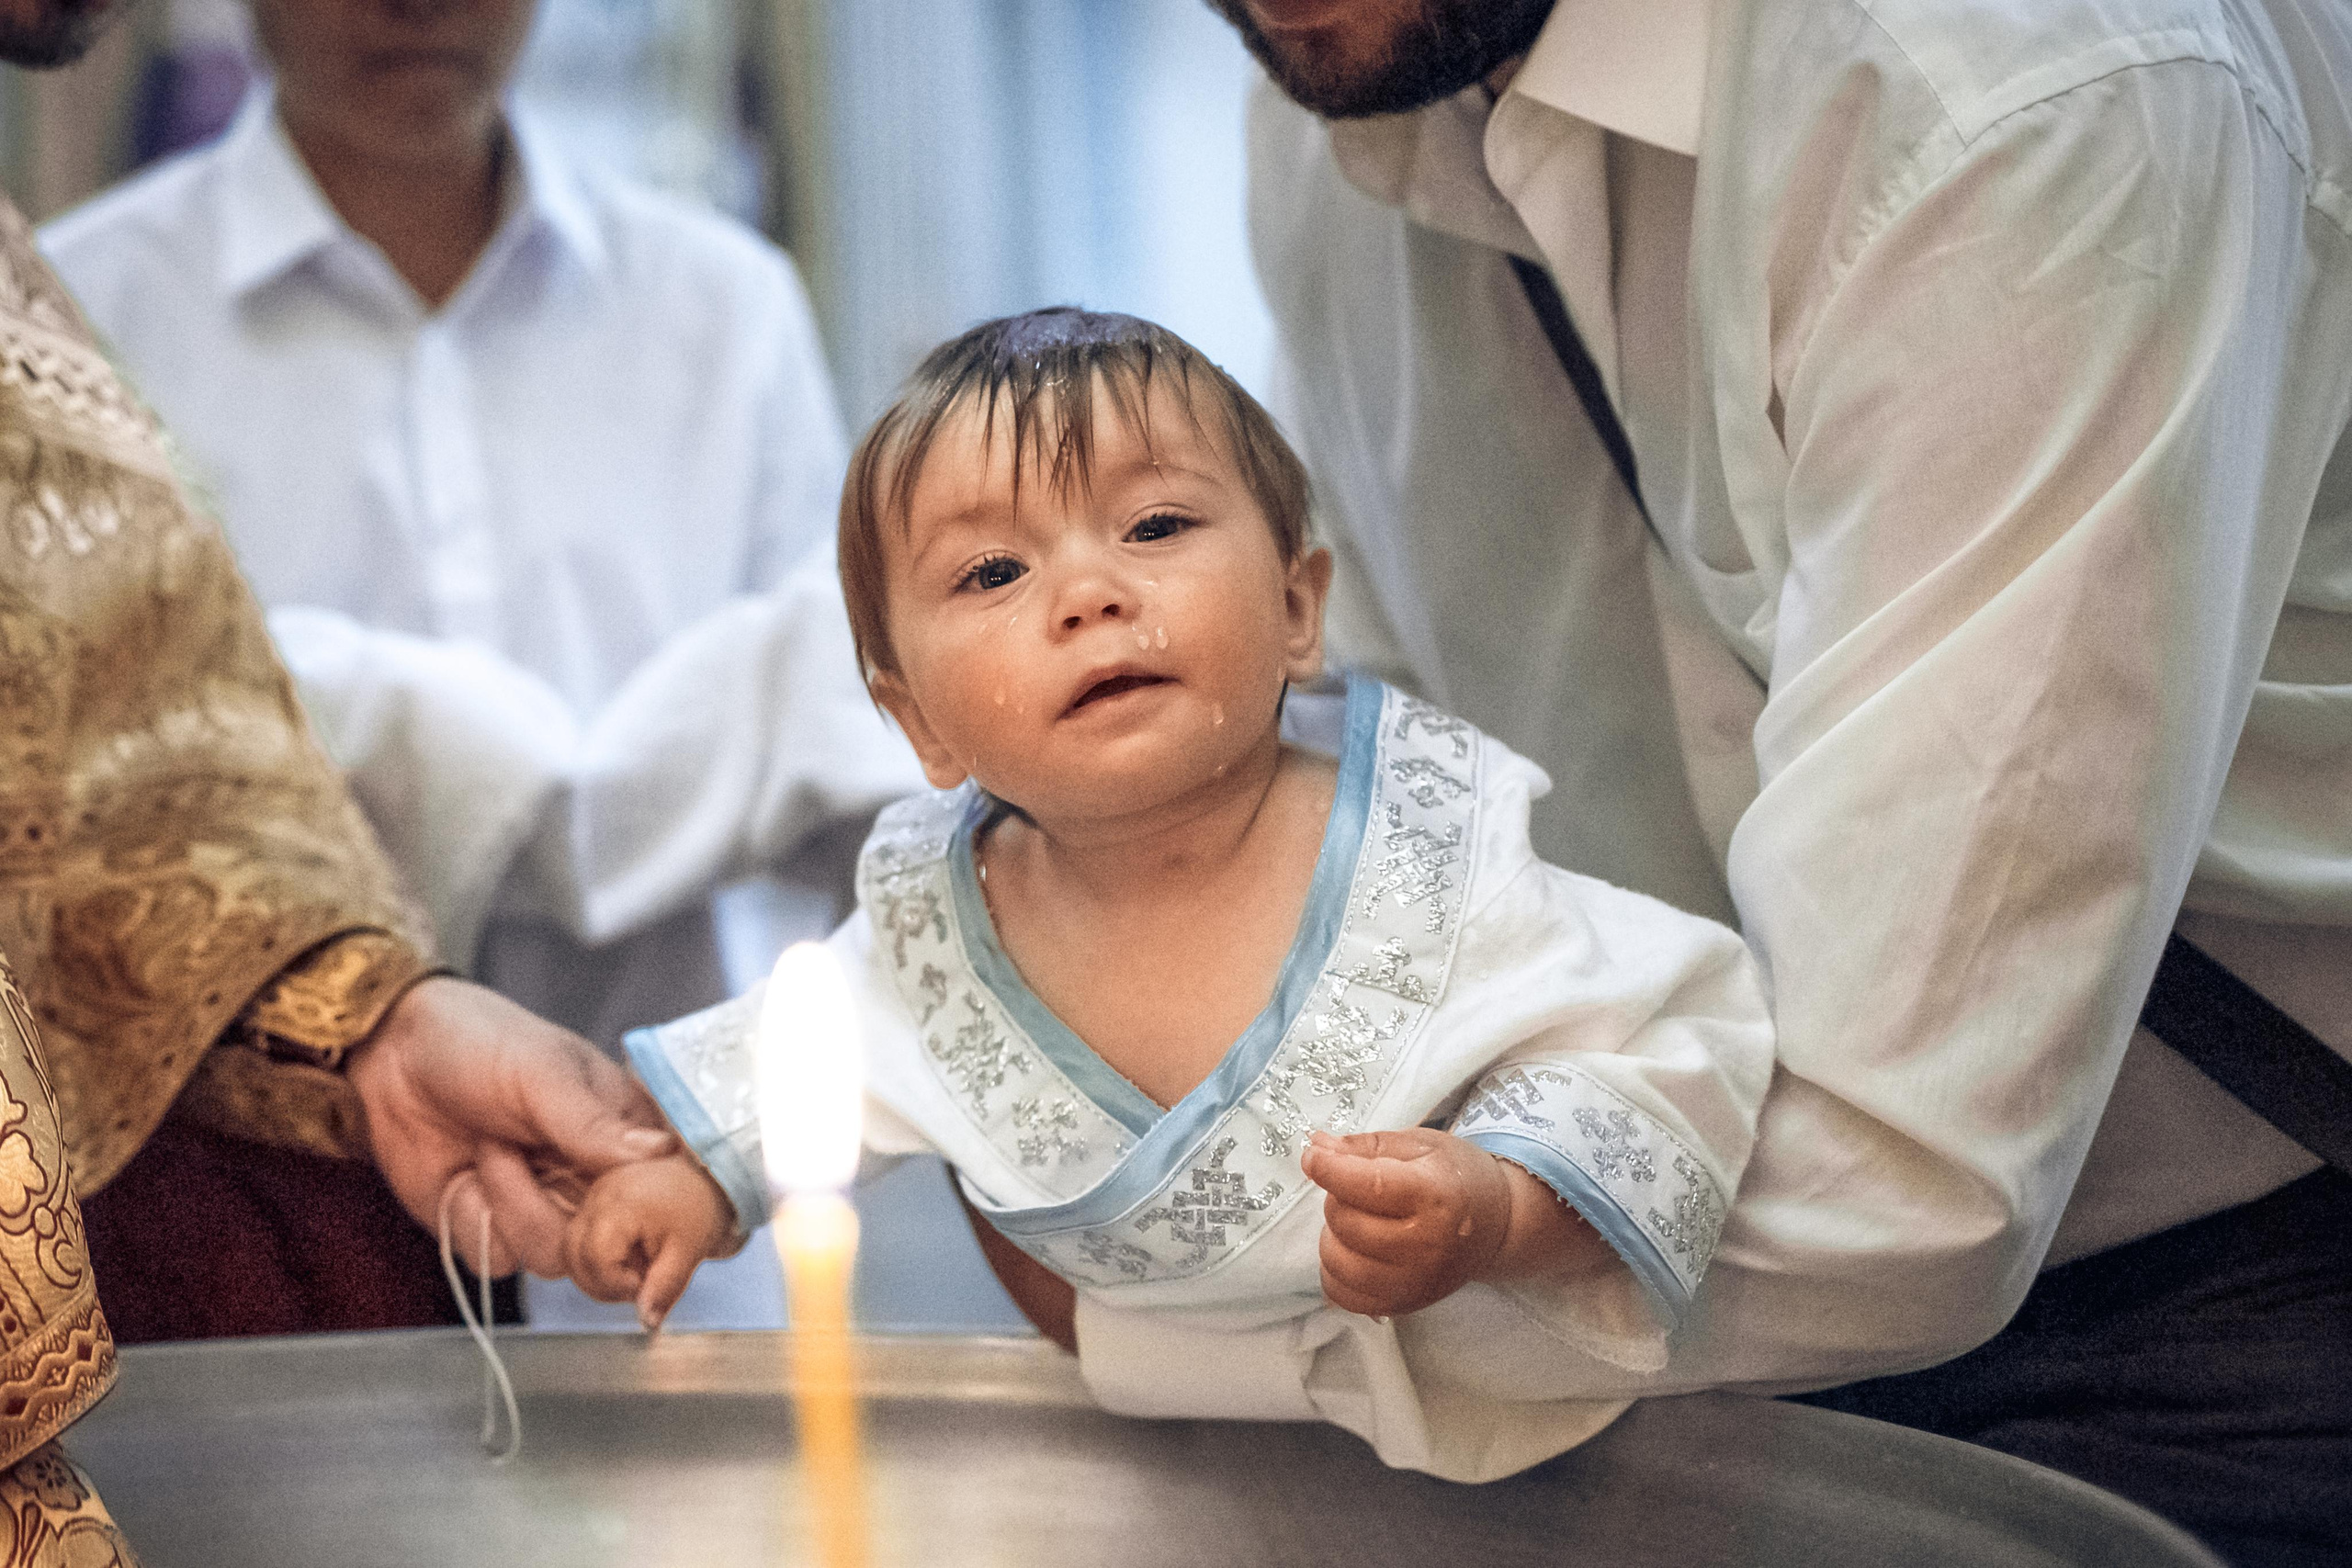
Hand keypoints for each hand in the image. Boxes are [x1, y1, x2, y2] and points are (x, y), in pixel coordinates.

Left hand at [346, 976, 674, 1277]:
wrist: (392, 1058)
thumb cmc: (480, 1043)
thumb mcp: (542, 1075)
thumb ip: (595, 1124)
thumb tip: (661, 1152)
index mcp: (625, 1132)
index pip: (670, 1193)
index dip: (655, 1215)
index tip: (615, 1202)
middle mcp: (593, 1180)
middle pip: (614, 1243)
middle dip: (560, 1205)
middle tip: (526, 1155)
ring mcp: (545, 1209)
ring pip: (555, 1258)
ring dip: (510, 1203)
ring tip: (489, 1148)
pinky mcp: (495, 1231)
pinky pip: (501, 1262)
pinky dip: (475, 1222)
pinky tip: (462, 1177)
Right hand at [563, 1155, 736, 1331]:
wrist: (706, 1176)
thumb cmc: (700, 1208)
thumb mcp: (688, 1252)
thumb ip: (664, 1288)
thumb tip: (647, 1322)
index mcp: (621, 1207)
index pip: (595, 1259)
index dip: (616, 1284)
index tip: (644, 1285)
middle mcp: (599, 1197)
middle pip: (573, 1256)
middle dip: (601, 1283)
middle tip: (639, 1283)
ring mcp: (593, 1197)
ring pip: (570, 1250)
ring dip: (595, 1273)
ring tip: (634, 1271)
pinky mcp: (594, 1201)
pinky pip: (578, 1238)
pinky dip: (595, 1258)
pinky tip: (627, 1258)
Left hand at [1302, 1127, 1518, 1316]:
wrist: (1498, 1226)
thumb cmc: (1458, 1178)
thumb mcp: (1421, 1146)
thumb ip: (1367, 1146)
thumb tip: (1316, 1146)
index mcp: (1434, 1196)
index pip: (1367, 1185)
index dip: (1329, 1170)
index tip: (1312, 1157)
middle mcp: (1426, 1246)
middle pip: (1346, 1222)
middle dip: (1337, 1199)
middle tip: (1356, 1190)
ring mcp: (1415, 1282)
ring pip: (1338, 1262)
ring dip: (1333, 1236)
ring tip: (1356, 1221)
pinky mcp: (1404, 1305)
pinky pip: (1344, 1296)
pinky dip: (1335, 1272)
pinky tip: (1353, 1251)